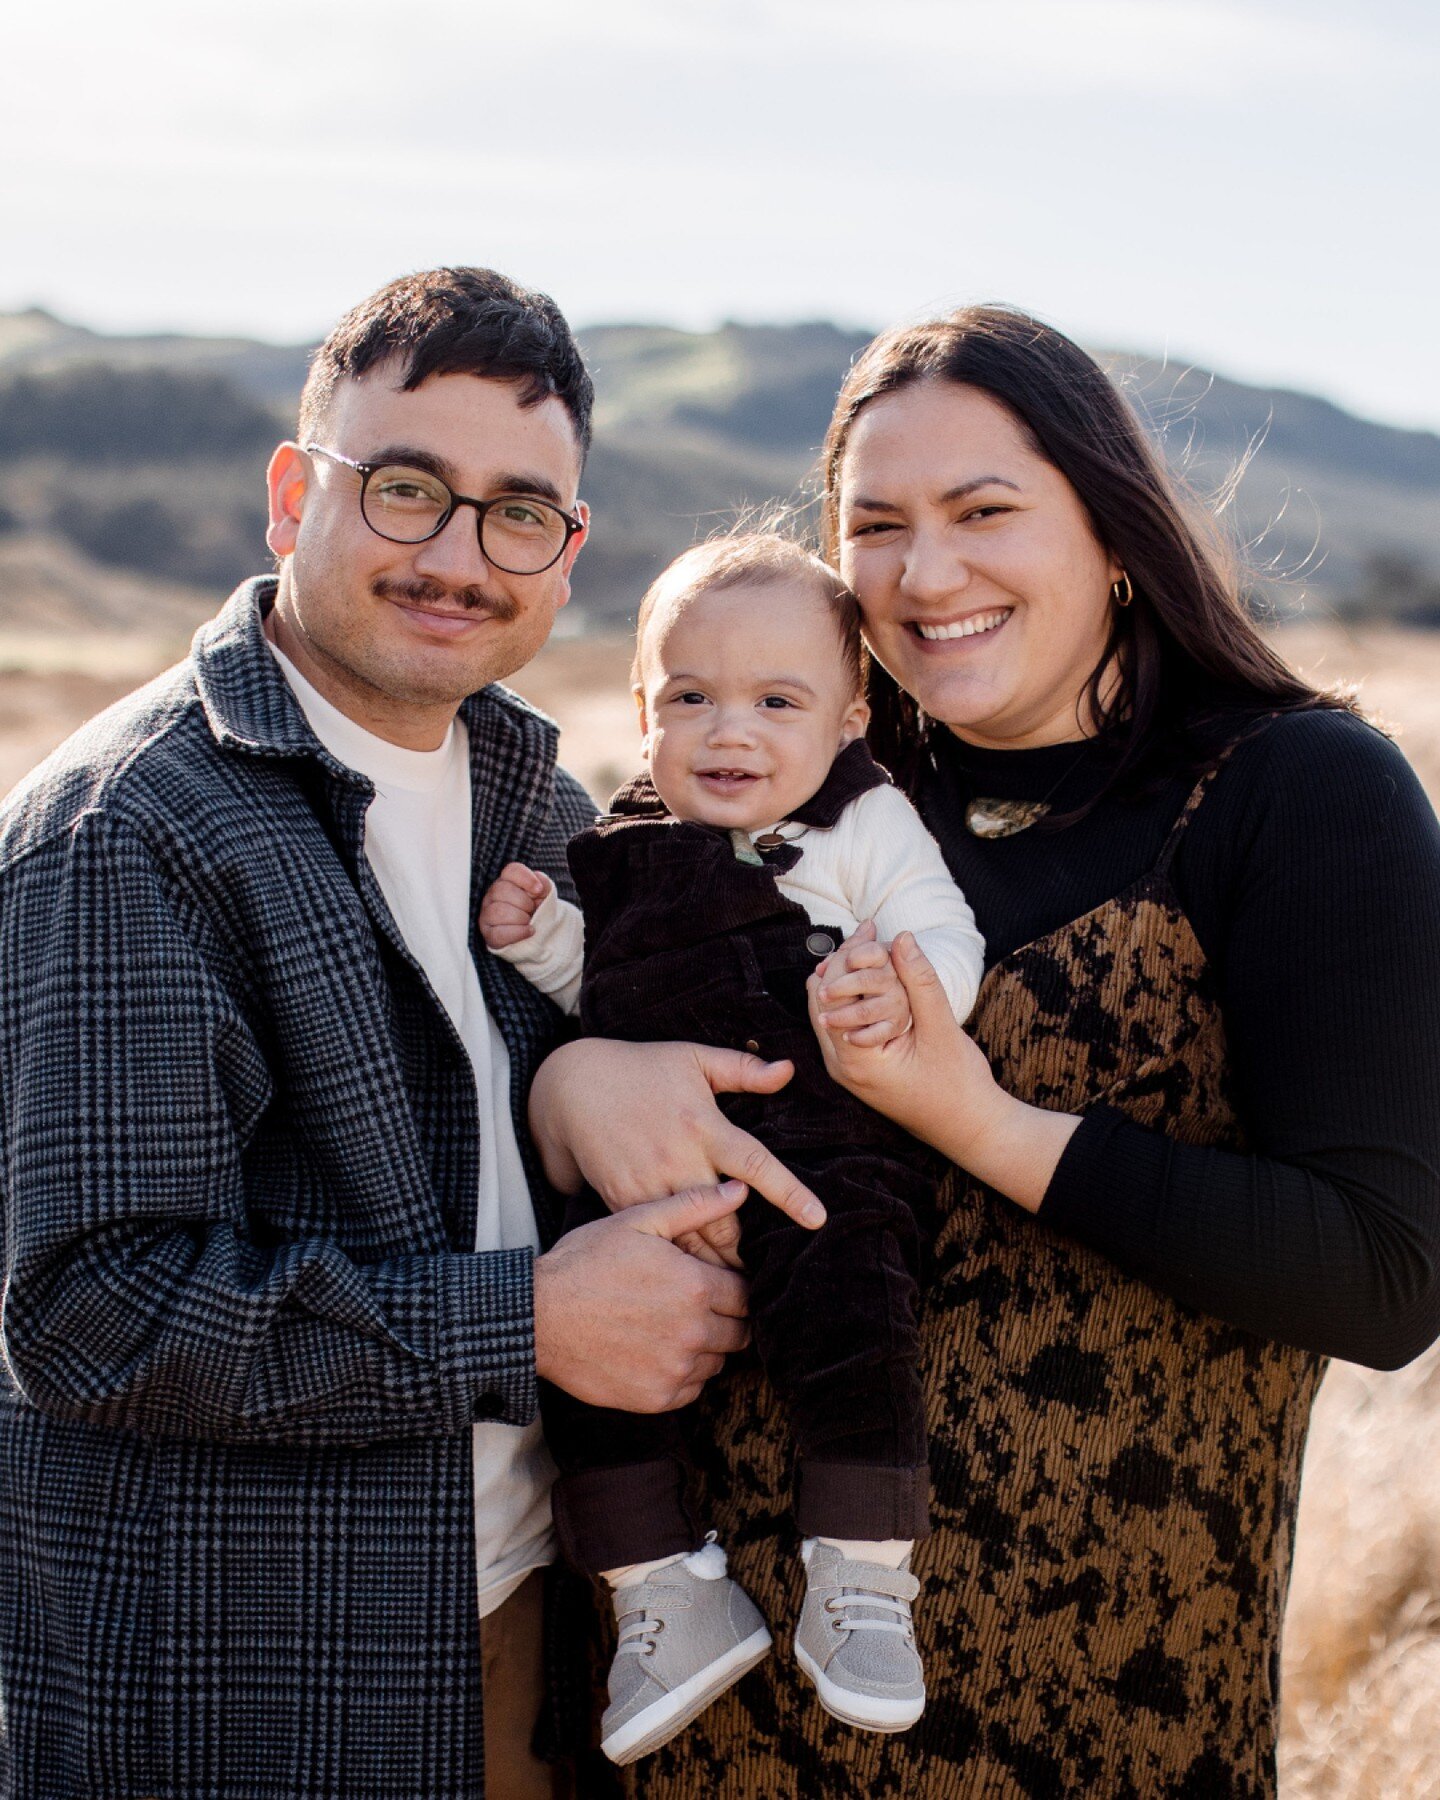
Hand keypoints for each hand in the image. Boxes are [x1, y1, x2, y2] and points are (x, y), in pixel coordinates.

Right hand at [479, 862, 549, 950]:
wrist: (536, 932)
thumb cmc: (537, 909)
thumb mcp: (544, 894)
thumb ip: (543, 883)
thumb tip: (537, 887)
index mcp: (506, 881)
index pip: (511, 870)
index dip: (526, 879)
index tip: (539, 890)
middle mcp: (493, 895)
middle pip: (502, 889)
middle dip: (525, 902)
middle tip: (532, 910)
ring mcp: (487, 914)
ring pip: (499, 911)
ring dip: (521, 918)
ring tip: (529, 921)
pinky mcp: (489, 933)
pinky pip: (499, 933)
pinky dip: (518, 933)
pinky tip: (529, 931)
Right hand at [527, 1039, 826, 1268]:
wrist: (573, 1087)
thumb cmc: (640, 1067)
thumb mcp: (692, 1057)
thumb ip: (743, 1069)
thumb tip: (788, 1069)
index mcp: (703, 1126)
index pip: (756, 1165)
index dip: (789, 1193)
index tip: (818, 1219)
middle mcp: (678, 1160)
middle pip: (725, 1221)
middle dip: (747, 1253)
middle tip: (773, 1274)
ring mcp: (648, 1185)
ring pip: (691, 1239)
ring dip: (716, 1265)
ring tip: (740, 1289)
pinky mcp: (623, 1201)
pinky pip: (658, 1239)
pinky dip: (679, 1261)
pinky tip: (694, 1281)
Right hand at [534, 1180, 751, 1409]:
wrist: (538, 1316)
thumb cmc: (585, 1262)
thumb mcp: (638, 1221)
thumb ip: (695, 1206)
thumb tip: (741, 1189)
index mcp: (695, 1287)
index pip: (745, 1294)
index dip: (734, 1286)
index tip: (714, 1282)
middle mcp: (693, 1333)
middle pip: (739, 1332)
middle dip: (725, 1318)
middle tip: (695, 1305)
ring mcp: (675, 1370)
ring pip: (717, 1362)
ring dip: (706, 1346)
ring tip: (672, 1327)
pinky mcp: (656, 1398)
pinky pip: (692, 1389)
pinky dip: (683, 1373)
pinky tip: (657, 1352)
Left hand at [808, 931, 1080, 1212]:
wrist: (967, 1128)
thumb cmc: (958, 1085)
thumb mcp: (941, 1027)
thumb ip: (920, 981)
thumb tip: (902, 936)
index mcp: (853, 1058)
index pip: (830, 991)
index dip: (848, 954)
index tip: (872, 928)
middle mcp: (840, 1066)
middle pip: (822, 997)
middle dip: (844, 961)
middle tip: (870, 931)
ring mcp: (846, 1069)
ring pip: (830, 1009)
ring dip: (848, 977)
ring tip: (874, 948)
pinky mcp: (857, 1068)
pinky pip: (843, 1023)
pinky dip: (855, 997)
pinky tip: (879, 978)